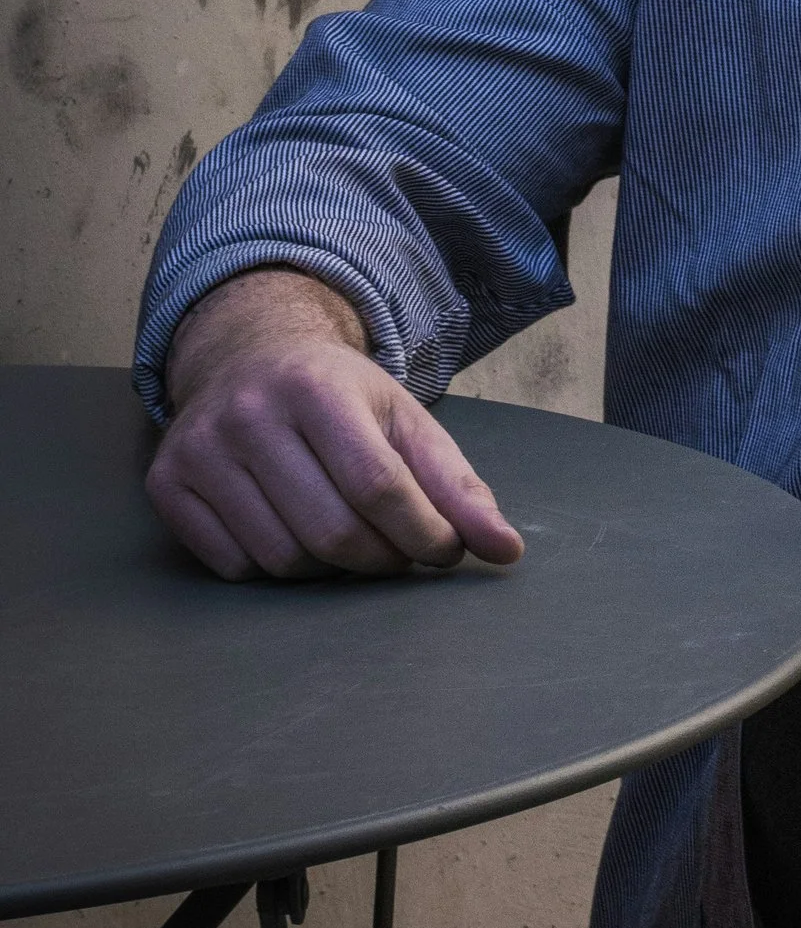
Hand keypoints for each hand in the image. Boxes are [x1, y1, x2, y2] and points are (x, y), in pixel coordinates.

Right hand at [149, 267, 523, 581]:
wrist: (246, 357)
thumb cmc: (338, 396)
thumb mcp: (403, 419)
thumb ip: (458, 485)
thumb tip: (507, 550)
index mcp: (318, 386)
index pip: (380, 487)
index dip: (424, 534)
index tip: (446, 549)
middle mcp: (249, 413)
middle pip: (333, 533)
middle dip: (382, 559)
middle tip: (398, 550)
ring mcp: (201, 449)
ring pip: (284, 560)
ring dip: (332, 570)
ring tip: (348, 536)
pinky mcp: (167, 484)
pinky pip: (235, 568)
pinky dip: (276, 568)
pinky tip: (292, 529)